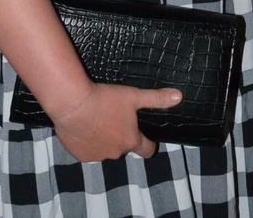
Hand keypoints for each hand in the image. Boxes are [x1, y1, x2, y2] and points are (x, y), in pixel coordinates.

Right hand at [52, 82, 182, 160]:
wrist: (73, 104)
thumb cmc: (105, 98)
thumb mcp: (133, 96)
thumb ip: (157, 99)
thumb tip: (179, 97)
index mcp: (131, 140)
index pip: (146, 150)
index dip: (148, 143)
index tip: (146, 136)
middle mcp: (116, 153)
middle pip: (124, 146)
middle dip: (122, 135)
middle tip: (115, 116)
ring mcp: (97, 156)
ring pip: (105, 148)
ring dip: (105, 138)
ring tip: (98, 119)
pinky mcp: (80, 156)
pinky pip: (89, 150)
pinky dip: (88, 141)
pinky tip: (85, 126)